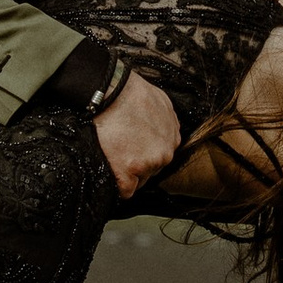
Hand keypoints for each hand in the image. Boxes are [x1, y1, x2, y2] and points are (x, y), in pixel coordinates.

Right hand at [92, 71, 179, 197]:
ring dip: (126, 172)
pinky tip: (110, 168)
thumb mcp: (159, 102)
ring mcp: (148, 164)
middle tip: (120, 149)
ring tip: (112, 153)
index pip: (160, 155)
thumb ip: (163, 121)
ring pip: (138, 180)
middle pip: (151, 170)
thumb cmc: (129, 91)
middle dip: (136, 163)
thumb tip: (154, 128)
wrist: (110, 91)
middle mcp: (165, 153)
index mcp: (172, 137)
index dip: (143, 152)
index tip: (132, 148)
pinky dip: (116, 183)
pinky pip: (125, 191)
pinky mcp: (128, 172)